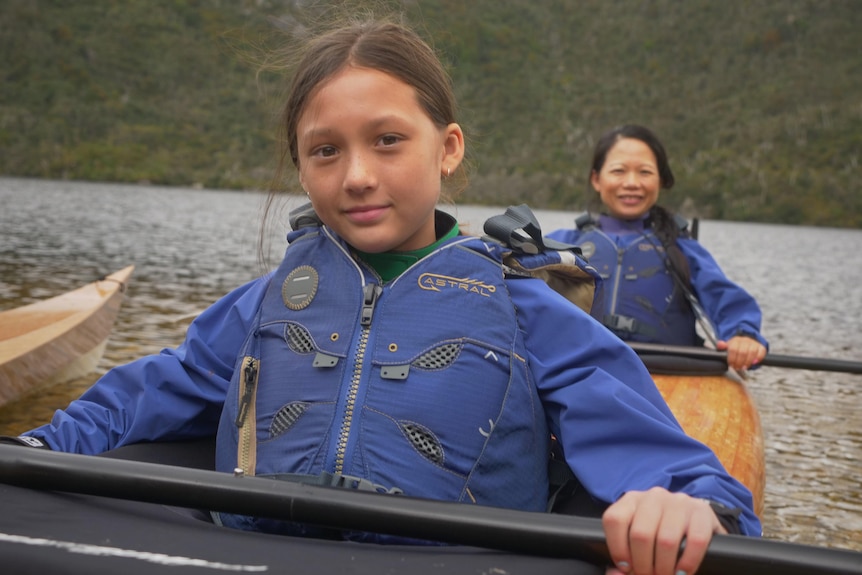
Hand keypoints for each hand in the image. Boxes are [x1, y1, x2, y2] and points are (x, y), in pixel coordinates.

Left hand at [602, 487, 725, 574]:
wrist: (697, 523)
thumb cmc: (661, 533)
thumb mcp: (640, 539)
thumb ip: (625, 556)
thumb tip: (614, 573)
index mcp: (632, 500)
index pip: (614, 520)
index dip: (617, 548)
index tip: (625, 567)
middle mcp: (654, 496)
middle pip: (640, 534)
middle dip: (643, 564)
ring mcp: (679, 502)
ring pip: (666, 540)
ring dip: (664, 567)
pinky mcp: (702, 511)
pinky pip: (696, 541)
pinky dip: (688, 562)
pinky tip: (682, 572)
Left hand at [716, 336, 766, 370]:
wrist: (745, 342)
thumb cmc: (736, 347)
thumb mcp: (727, 347)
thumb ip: (722, 346)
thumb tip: (720, 344)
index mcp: (736, 340)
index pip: (733, 349)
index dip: (732, 359)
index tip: (731, 364)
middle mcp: (745, 340)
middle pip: (742, 352)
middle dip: (739, 362)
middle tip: (737, 367)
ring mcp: (754, 343)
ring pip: (752, 352)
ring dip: (747, 362)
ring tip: (744, 367)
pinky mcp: (761, 346)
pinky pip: (761, 352)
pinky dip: (758, 358)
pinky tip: (754, 363)